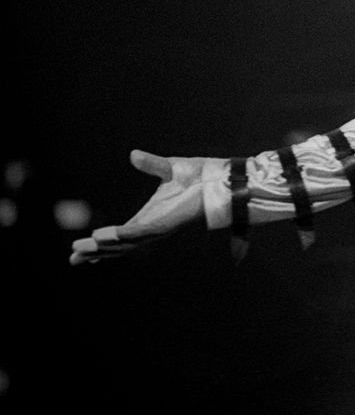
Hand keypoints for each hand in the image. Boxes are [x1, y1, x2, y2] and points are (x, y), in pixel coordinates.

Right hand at [69, 150, 211, 264]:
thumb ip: (150, 164)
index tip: (80, 250)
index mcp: (150, 217)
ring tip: (80, 251)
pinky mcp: (165, 224)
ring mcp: (158, 228)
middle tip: (72, 259)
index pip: (121, 235)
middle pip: (119, 246)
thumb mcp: (168, 169)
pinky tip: (102, 237)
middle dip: (96, 253)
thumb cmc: (201, 176)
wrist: (222, 179)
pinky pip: (138, 233)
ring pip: (125, 244)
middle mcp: (152, 227)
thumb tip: (133, 154)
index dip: (101, 243)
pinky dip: (119, 236)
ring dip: (102, 247)